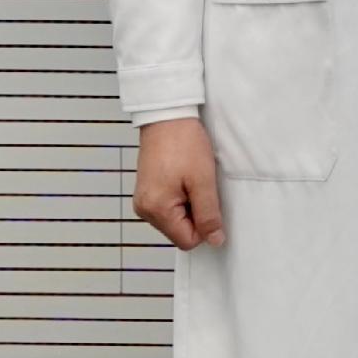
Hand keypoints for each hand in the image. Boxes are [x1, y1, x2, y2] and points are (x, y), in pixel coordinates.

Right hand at [132, 116, 225, 248]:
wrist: (167, 117)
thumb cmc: (184, 143)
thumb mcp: (203, 181)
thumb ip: (209, 214)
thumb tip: (214, 240)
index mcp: (156, 210)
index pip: (186, 240)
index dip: (205, 226)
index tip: (210, 203)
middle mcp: (144, 209)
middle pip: (179, 231)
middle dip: (196, 213)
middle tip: (199, 186)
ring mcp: (143, 200)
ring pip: (175, 219)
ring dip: (189, 204)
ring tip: (191, 179)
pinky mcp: (146, 191)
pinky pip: (169, 206)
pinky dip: (181, 196)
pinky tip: (183, 177)